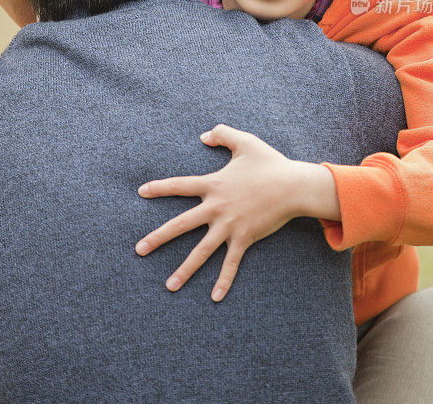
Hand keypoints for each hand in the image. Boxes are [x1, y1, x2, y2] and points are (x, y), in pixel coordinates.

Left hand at [135, 124, 339, 301]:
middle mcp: (217, 207)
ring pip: (201, 251)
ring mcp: (230, 225)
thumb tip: (203, 135)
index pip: (180, 186)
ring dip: (184, 269)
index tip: (141, 192)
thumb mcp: (245, 142)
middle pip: (181, 224)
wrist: (293, 186)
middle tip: (139, 250)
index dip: (159, 188)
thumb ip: (223, 134)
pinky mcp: (245, 238)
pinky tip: (215, 298)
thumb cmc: (270, 163)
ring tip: (168, 286)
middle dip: (158, 237)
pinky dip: (223, 280)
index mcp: (214, 184)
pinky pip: (231, 263)